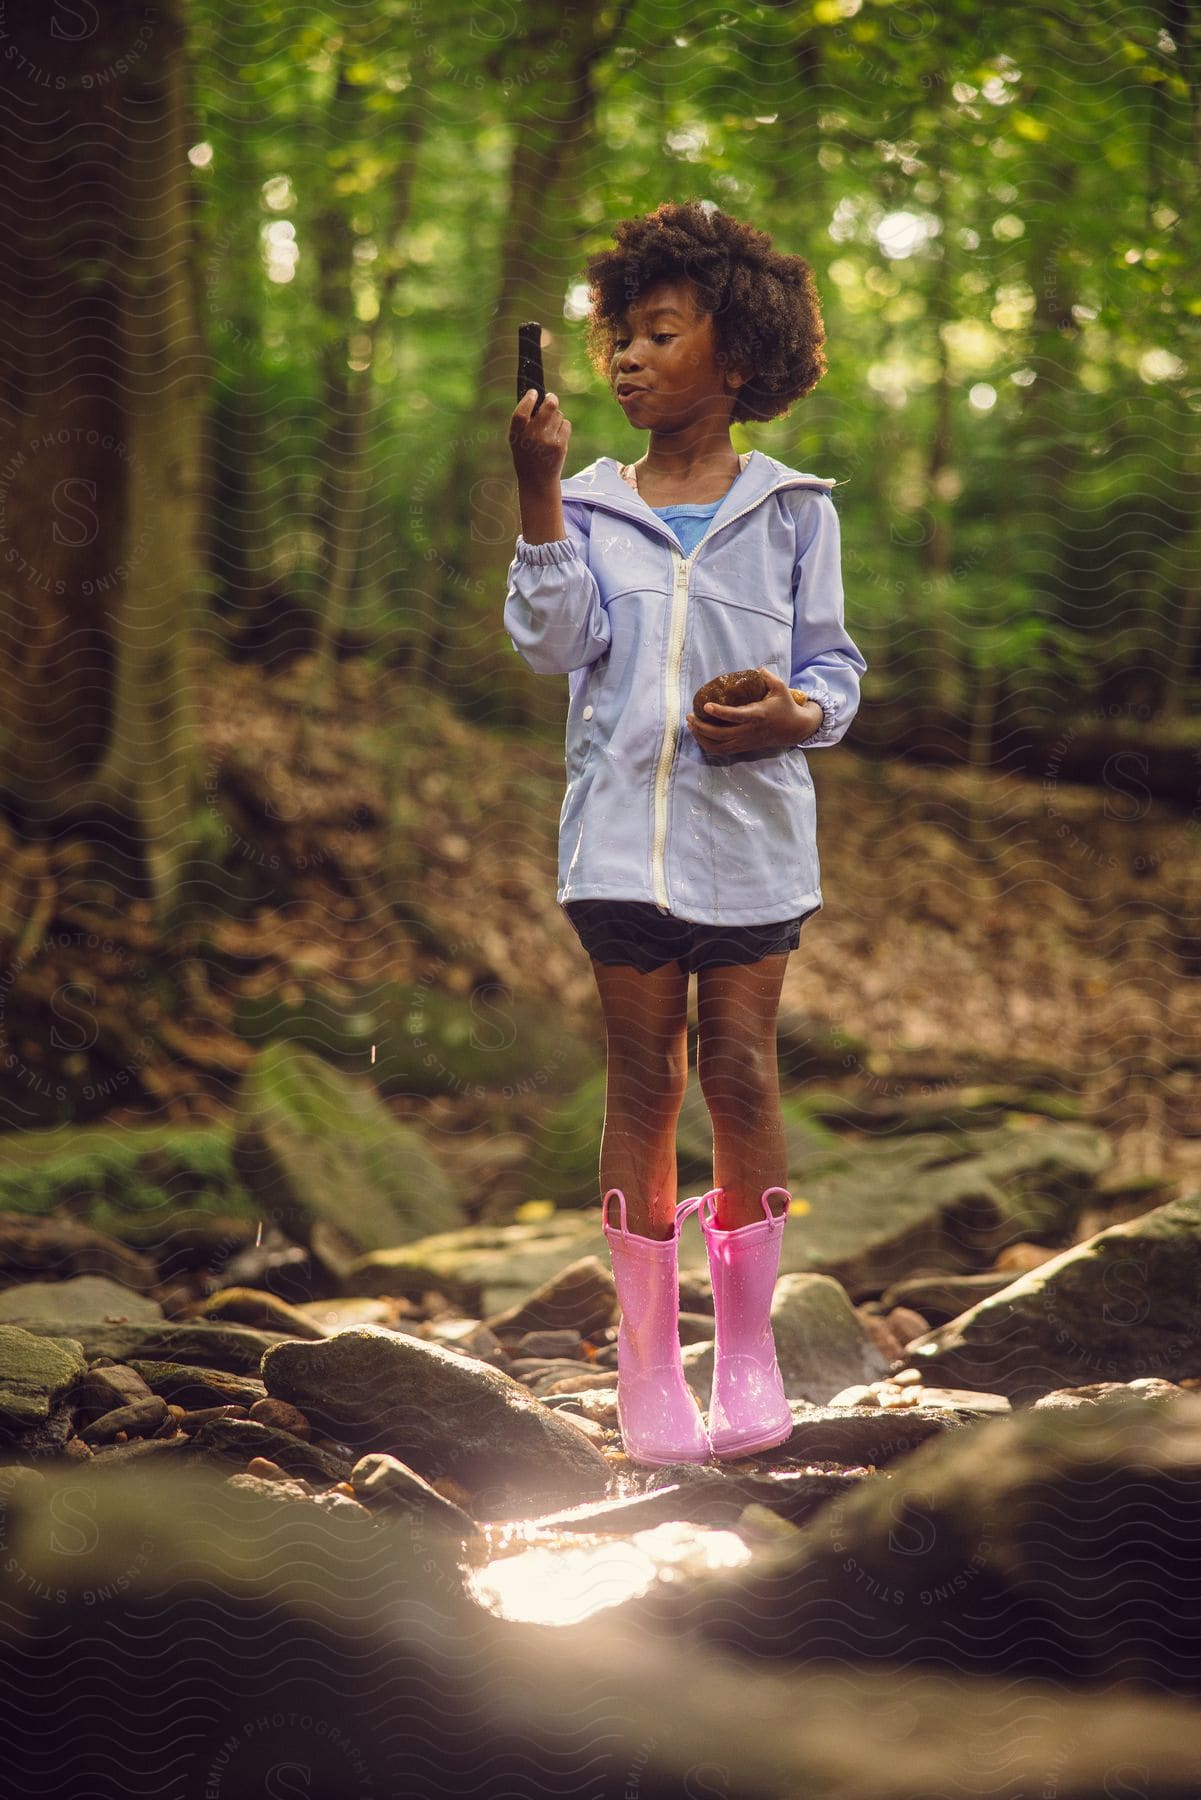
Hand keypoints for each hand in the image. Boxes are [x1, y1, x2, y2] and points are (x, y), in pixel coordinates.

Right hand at [509, 388, 570, 488]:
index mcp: (517, 434)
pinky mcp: (560, 445)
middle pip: (549, 407)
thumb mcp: (517, 439)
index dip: (528, 399)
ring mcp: (548, 441)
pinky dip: (563, 426)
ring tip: (549, 428)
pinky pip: (566, 424)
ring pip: (558, 414)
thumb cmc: (526, 455)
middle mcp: (532, 437)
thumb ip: (524, 421)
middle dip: (551, 399)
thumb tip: (538, 396)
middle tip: (551, 398)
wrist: (538, 480)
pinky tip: (556, 436)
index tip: (534, 393)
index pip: (521, 412)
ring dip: (556, 417)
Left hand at [686, 666, 821, 753]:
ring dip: (701, 737)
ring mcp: (745, 742)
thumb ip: (767, 677)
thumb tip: (756, 668)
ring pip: (718, 746)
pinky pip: (721, 751)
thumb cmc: (785, 706)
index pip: (735, 716)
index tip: (706, 705)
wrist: (794, 730)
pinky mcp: (743, 747)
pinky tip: (699, 735)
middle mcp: (748, 731)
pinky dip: (707, 745)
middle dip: (701, 726)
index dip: (719, 712)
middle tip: (689, 715)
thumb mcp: (780, 688)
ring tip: (691, 725)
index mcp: (757, 715)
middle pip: (719, 734)